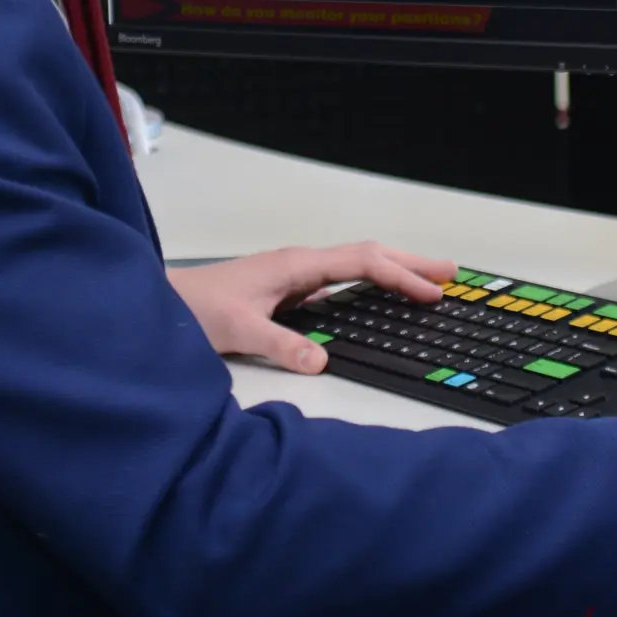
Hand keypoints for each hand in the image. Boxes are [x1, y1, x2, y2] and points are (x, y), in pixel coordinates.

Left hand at [169, 242, 455, 372]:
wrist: (165, 304)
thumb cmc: (197, 308)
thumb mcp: (241, 331)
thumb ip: (281, 346)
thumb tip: (321, 362)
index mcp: (296, 265)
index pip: (361, 263)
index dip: (400, 277)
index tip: (431, 293)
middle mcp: (301, 263)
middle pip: (367, 254)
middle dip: (410, 262)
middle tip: (451, 272)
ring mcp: (296, 274)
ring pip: (356, 264)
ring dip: (393, 269)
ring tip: (427, 281)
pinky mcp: (290, 288)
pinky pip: (342, 280)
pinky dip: (370, 283)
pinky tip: (379, 295)